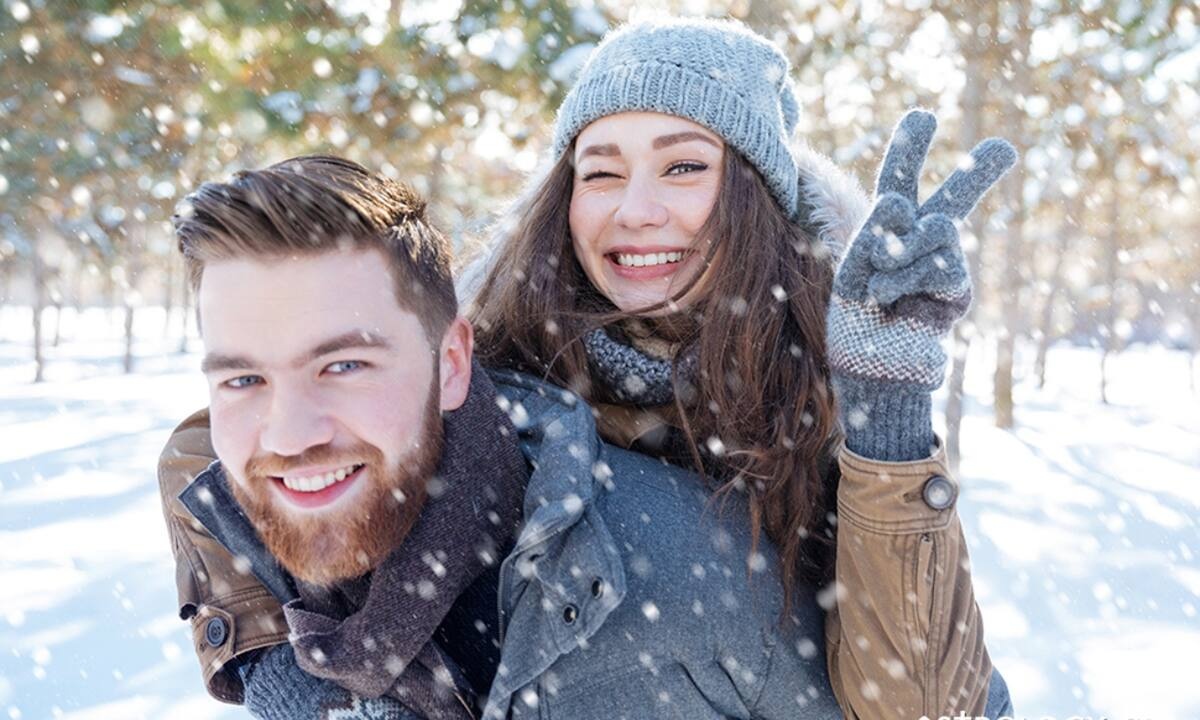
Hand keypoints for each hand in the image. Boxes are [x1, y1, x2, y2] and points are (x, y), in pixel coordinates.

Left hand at [828, 110, 1016, 393]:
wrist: (871, 369)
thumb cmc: (856, 322)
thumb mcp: (851, 271)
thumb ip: (874, 234)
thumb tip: (903, 204)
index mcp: (891, 232)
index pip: (900, 183)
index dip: (910, 150)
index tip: (924, 116)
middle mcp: (921, 244)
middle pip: (953, 197)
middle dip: (979, 170)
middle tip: (1005, 148)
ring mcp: (944, 266)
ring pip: (938, 226)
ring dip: (898, 256)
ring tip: (881, 290)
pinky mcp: (957, 293)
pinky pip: (941, 263)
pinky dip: (908, 278)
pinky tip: (893, 300)